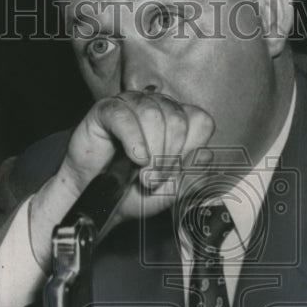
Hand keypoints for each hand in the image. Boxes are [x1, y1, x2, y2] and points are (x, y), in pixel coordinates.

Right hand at [28, 91, 213, 264]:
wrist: (100, 201)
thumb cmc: (133, 192)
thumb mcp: (171, 192)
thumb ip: (193, 177)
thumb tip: (206, 156)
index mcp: (178, 123)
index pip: (201, 121)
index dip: (191, 150)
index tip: (174, 172)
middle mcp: (158, 108)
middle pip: (178, 119)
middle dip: (169, 156)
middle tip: (154, 178)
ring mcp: (132, 105)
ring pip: (154, 114)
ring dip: (152, 151)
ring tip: (141, 172)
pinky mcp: (107, 110)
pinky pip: (126, 116)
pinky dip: (134, 141)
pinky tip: (133, 158)